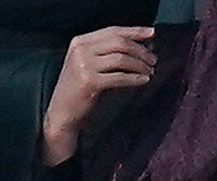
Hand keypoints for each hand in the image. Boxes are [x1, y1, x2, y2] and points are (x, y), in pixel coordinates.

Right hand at [42, 26, 157, 165]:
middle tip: (154, 59)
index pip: (113, 31)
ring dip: (140, 64)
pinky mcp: (89, 82)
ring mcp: (83, 65)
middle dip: (141, 50)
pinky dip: (135, 78)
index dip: (135, 31)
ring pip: (122, 58)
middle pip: (120, 42)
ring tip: (150, 71)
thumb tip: (142, 45)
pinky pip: (120, 76)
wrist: (62, 112)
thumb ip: (109, 53)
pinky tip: (144, 80)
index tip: (152, 34)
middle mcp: (81, 49)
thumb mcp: (89, 64)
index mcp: (80, 41)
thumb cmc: (81, 89)